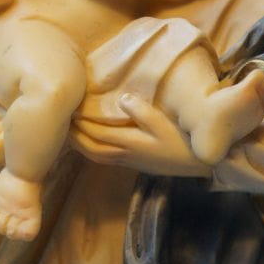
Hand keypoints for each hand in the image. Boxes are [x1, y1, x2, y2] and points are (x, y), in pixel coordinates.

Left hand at [70, 95, 211, 176]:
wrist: (201, 164)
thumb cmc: (184, 141)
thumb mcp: (165, 123)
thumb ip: (142, 110)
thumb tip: (122, 98)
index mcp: (130, 142)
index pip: (96, 132)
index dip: (80, 121)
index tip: (69, 107)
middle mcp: (125, 154)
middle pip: (90, 148)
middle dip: (74, 135)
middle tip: (61, 121)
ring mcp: (130, 161)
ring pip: (96, 156)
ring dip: (81, 144)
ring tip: (70, 132)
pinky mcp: (136, 163)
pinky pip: (105, 158)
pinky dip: (92, 150)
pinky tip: (92, 142)